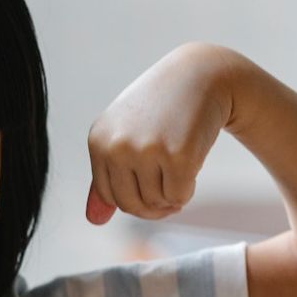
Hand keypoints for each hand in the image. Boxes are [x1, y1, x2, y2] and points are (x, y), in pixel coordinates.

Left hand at [85, 42, 239, 224]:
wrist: (201, 75)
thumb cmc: (161, 108)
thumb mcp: (125, 136)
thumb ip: (107, 178)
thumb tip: (95, 220)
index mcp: (98, 141)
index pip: (109, 196)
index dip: (134, 200)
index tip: (151, 190)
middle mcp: (117, 146)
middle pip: (130, 205)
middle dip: (153, 206)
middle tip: (170, 190)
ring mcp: (146, 150)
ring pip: (156, 202)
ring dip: (171, 195)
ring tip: (179, 168)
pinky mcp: (177, 156)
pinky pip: (178, 196)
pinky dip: (188, 189)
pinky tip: (191, 165)